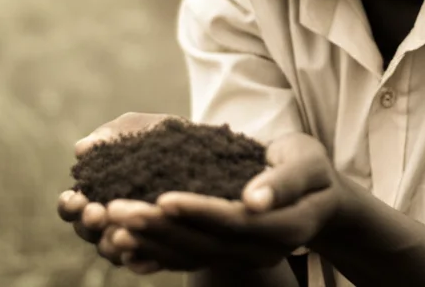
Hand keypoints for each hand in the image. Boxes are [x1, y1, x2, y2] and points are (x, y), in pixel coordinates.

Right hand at [56, 112, 178, 268]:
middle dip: (88, 224)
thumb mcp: (139, 128)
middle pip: (86, 231)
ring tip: (121, 234)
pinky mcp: (157, 246)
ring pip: (112, 250)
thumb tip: (83, 148)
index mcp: (95, 191)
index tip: (78, 197)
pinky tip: (149, 252)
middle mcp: (108, 218)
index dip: (69, 205)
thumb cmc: (162, 136)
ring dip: (111, 244)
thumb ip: (112, 135)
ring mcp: (131, 234)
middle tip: (98, 214)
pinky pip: (145, 259)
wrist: (206, 150)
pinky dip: (143, 257)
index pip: (72, 206)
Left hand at [103, 132, 344, 273]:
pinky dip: (153, 255)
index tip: (161, 198)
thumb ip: (283, 181)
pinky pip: (185, 261)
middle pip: (204, 242)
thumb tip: (252, 200)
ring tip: (107, 225)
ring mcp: (241, 258)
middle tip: (115, 210)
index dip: (198, 211)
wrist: (316, 197)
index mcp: (284, 227)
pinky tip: (120, 248)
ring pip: (189, 255)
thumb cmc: (312, 169)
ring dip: (146, 241)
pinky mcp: (224, 256)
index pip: (234, 221)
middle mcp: (260, 251)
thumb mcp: (308, 163)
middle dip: (158, 227)